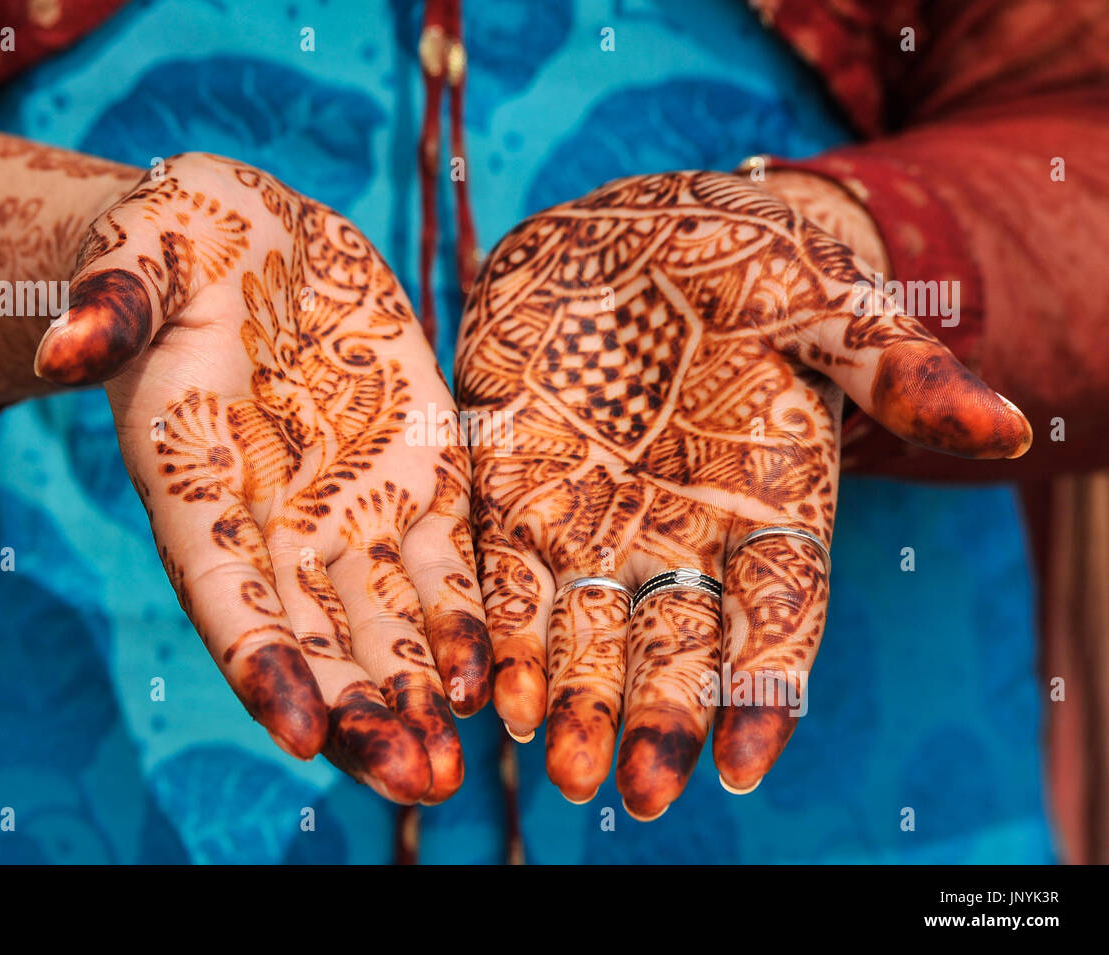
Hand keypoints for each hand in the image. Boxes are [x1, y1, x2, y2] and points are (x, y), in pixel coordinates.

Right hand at [35, 153, 491, 803]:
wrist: (261, 241)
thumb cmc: (183, 242)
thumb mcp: (143, 249)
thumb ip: (111, 301)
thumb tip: (60, 343)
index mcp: (198, 484)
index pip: (226, 592)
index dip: (261, 662)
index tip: (302, 733)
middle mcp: (274, 521)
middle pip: (315, 637)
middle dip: (360, 712)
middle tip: (412, 780)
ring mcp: (349, 507)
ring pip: (385, 621)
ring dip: (417, 694)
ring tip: (451, 766)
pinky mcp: (418, 476)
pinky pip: (446, 561)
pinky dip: (465, 619)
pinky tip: (490, 678)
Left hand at [457, 171, 1030, 817]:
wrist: (626, 230)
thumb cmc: (743, 265)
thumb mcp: (824, 301)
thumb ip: (896, 369)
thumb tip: (1009, 428)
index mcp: (770, 512)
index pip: (776, 623)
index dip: (762, 695)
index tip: (742, 766)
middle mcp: (683, 540)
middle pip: (674, 652)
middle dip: (656, 722)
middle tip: (638, 791)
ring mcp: (596, 526)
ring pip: (585, 636)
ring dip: (571, 702)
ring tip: (556, 765)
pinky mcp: (516, 496)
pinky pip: (504, 580)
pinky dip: (499, 636)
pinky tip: (486, 694)